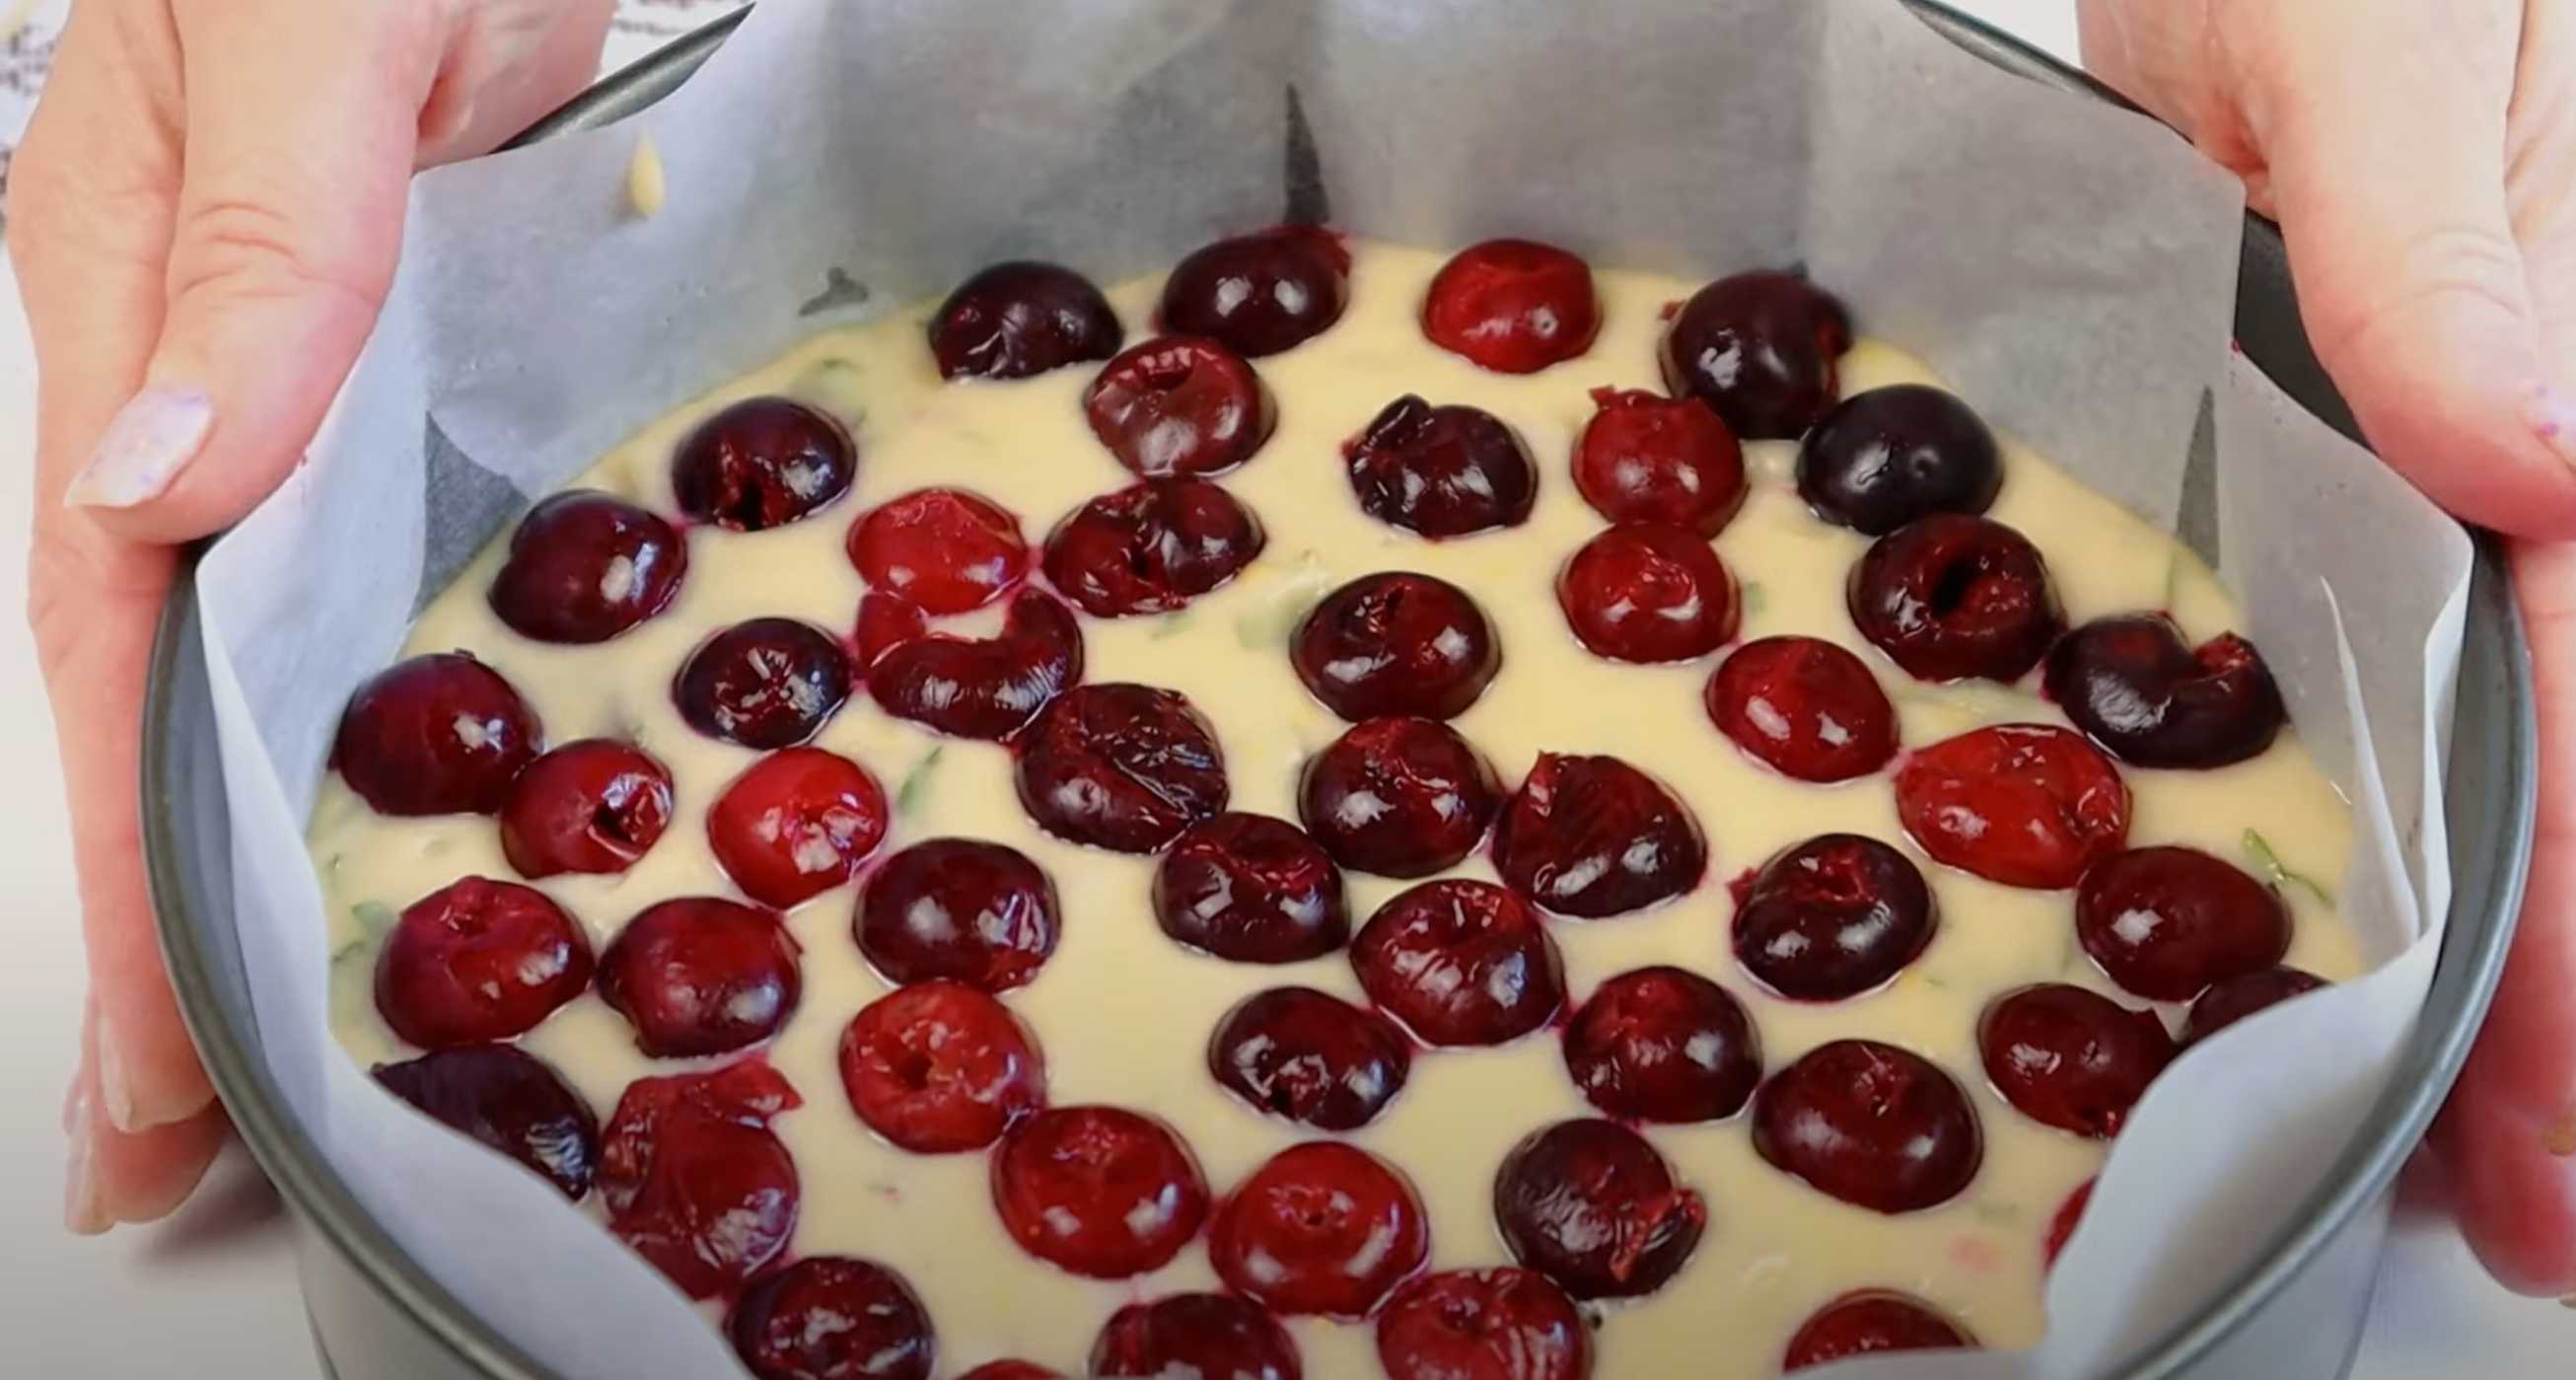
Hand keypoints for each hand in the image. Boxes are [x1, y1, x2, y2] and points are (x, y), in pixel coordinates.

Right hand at [7, 0, 611, 1232]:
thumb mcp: (316, 27)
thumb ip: (253, 246)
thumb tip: (158, 484)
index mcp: (124, 298)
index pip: (109, 634)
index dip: (130, 861)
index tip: (151, 1071)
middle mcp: (192, 362)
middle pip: (159, 681)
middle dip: (165, 918)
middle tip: (179, 1154)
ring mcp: (298, 370)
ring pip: (252, 641)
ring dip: (254, 838)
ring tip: (269, 1047)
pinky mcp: (409, 357)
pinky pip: (366, 559)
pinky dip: (357, 704)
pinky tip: (384, 807)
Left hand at [2082, 0, 2575, 1294]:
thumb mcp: (2392, 39)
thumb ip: (2442, 247)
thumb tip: (2543, 459)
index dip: (2570, 944)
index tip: (2538, 1130)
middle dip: (2572, 1002)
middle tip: (2528, 1217)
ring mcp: (2520, 464)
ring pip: (2545, 733)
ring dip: (2535, 946)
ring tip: (2503, 1149)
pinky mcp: (2423, 450)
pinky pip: (2468, 651)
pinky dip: (2463, 797)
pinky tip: (2434, 917)